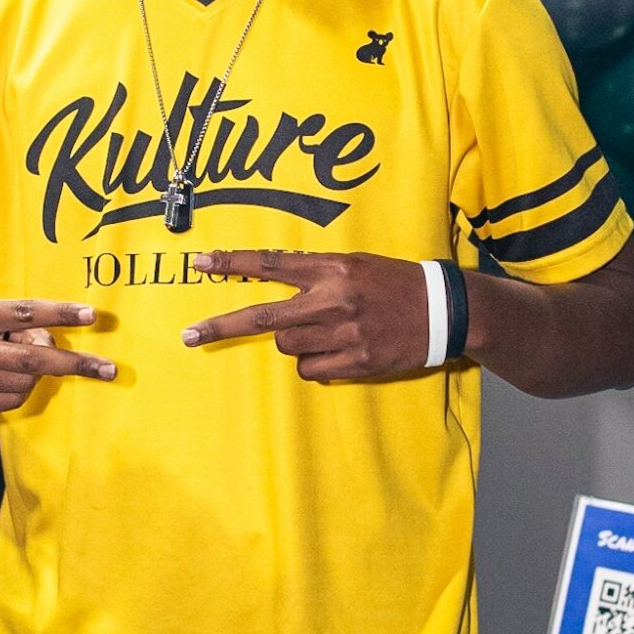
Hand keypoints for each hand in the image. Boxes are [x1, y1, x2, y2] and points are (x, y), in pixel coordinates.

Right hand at [0, 298, 115, 418]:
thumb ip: (10, 321)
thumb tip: (52, 340)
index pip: (22, 312)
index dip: (58, 314)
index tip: (90, 314)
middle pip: (32, 358)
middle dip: (75, 365)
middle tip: (108, 369)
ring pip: (26, 382)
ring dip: (40, 374)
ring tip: (23, 361)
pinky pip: (12, 400)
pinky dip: (21, 390)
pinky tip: (8, 379)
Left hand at [182, 250, 430, 381]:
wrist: (444, 310)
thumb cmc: (395, 284)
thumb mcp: (356, 265)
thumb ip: (318, 274)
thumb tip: (279, 289)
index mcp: (333, 269)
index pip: (272, 264)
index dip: (234, 263)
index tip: (200, 263)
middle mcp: (333, 300)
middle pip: (265, 318)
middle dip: (222, 326)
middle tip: (189, 336)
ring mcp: (343, 333)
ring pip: (288, 347)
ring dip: (295, 343)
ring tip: (325, 333)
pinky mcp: (356, 361)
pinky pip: (312, 369)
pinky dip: (316, 364)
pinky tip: (339, 352)